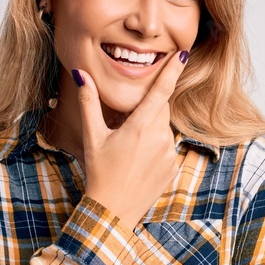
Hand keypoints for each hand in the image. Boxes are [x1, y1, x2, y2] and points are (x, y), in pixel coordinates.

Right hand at [77, 50, 187, 230]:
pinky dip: (156, 148)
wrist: (113, 210)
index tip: (183, 54)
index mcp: (140, 126)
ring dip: (150, 130)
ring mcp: (169, 154)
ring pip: (163, 129)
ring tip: (129, 150)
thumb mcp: (92, 136)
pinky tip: (139, 162)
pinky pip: (167, 148)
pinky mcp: (173, 168)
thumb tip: (81, 74)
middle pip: (161, 109)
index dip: (173, 70)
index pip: (161, 91)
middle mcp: (159, 138)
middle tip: (126, 124)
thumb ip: (89, 102)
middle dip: (148, 108)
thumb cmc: (99, 172)